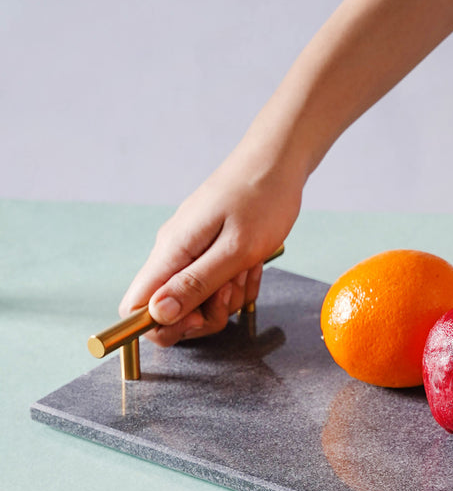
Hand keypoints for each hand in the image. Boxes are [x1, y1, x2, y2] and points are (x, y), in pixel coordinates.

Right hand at [119, 157, 302, 346]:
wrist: (277, 163)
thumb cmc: (261, 200)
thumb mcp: (235, 250)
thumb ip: (196, 284)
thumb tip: (157, 315)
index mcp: (171, 252)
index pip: (137, 307)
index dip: (163, 327)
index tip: (198, 319)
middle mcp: (173, 253)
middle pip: (172, 312)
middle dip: (207, 313)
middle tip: (233, 287)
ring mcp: (191, 252)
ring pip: (200, 301)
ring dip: (228, 296)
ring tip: (246, 266)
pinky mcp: (208, 251)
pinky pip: (218, 285)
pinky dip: (238, 282)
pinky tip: (251, 263)